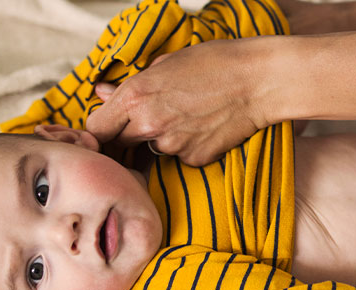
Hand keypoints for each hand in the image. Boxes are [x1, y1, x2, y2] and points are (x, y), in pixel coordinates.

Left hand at [86, 39, 271, 165]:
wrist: (259, 82)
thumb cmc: (215, 63)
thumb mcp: (165, 64)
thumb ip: (130, 85)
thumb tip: (103, 93)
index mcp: (135, 96)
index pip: (96, 127)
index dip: (101, 127)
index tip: (109, 126)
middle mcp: (148, 124)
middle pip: (120, 142)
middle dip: (127, 134)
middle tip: (150, 118)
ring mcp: (172, 145)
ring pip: (153, 148)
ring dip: (162, 138)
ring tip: (188, 116)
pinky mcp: (194, 159)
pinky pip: (181, 156)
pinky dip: (188, 146)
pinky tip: (204, 127)